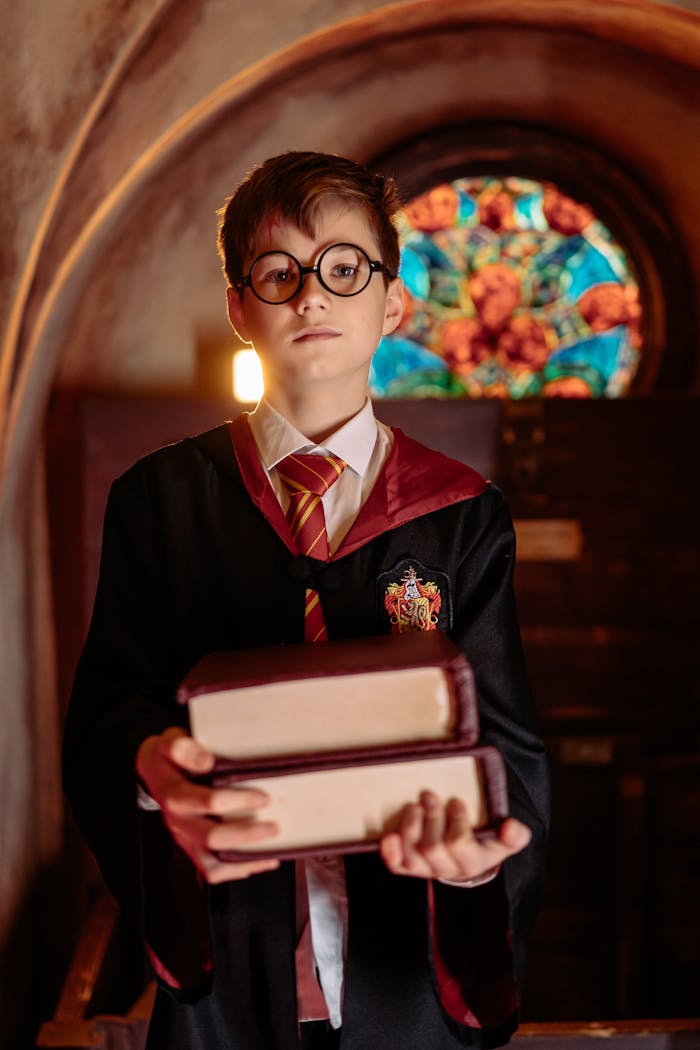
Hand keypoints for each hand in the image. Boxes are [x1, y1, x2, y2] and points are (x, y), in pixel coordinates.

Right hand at [136, 727, 279, 883]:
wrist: (153, 770)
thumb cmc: (169, 755)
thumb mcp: (171, 741)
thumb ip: (183, 747)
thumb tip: (206, 761)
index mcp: (174, 794)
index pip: (208, 802)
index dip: (240, 801)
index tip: (266, 797)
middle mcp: (177, 821)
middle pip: (211, 838)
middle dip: (247, 834)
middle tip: (275, 826)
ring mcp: (183, 837)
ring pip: (211, 863)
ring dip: (243, 859)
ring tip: (270, 851)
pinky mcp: (190, 847)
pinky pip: (211, 870)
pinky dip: (237, 870)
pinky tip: (259, 861)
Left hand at [379, 790, 530, 882]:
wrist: (473, 857)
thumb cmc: (487, 839)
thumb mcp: (505, 838)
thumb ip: (515, 835)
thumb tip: (511, 827)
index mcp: (475, 861)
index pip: (460, 844)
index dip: (455, 821)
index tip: (456, 801)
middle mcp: (451, 870)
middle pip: (433, 848)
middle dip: (430, 818)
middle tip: (429, 795)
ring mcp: (429, 870)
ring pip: (413, 856)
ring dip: (410, 828)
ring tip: (413, 806)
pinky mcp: (412, 868)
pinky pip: (398, 867)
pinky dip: (391, 852)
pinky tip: (388, 836)